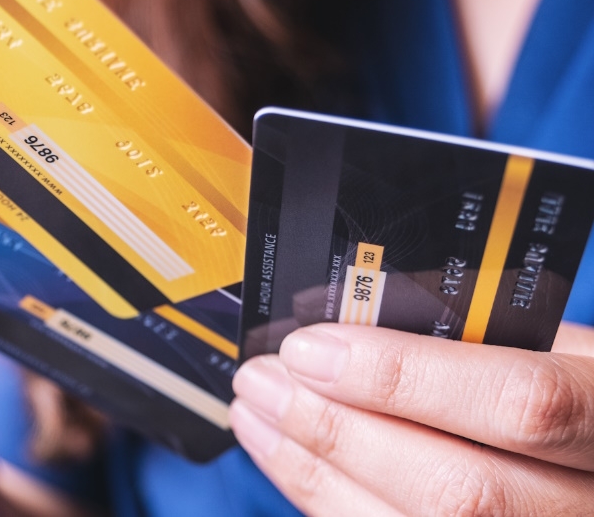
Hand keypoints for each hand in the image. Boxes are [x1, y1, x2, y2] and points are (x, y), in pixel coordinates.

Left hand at [231, 322, 593, 514]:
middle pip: (456, 489)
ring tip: (258, 417)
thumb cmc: (584, 400)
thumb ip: (485, 338)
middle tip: (263, 381)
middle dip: (336, 431)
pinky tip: (293, 464)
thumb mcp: (567, 351)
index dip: (405, 377)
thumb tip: (359, 319)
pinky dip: (330, 504)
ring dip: (315, 473)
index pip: (519, 403)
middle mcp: (593, 506)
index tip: (313, 348)